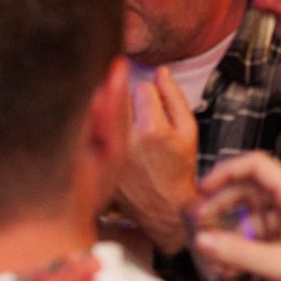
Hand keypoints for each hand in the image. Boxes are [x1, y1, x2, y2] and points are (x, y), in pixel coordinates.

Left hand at [113, 68, 199, 254]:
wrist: (164, 209)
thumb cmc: (179, 169)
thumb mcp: (188, 132)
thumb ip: (175, 97)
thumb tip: (161, 71)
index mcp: (151, 129)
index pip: (143, 87)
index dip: (151, 95)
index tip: (155, 109)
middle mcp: (125, 139)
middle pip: (118, 95)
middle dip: (128, 100)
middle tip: (138, 116)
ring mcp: (106, 152)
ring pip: (101, 110)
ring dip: (110, 111)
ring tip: (124, 126)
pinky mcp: (95, 161)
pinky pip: (91, 130)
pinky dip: (97, 128)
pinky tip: (108, 138)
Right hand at [192, 153, 280, 280]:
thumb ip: (240, 253)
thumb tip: (203, 240)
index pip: (258, 165)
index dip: (227, 171)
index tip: (203, 188)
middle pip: (251, 190)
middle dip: (222, 204)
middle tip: (198, 222)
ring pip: (253, 216)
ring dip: (231, 231)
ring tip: (211, 251)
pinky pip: (261, 237)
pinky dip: (243, 247)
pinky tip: (229, 267)